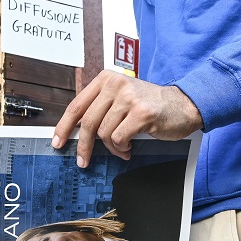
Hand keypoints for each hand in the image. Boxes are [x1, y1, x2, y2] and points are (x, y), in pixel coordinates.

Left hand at [52, 70, 203, 167]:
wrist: (182, 105)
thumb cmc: (149, 105)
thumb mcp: (121, 99)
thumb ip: (100, 109)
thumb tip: (75, 132)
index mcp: (106, 79)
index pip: (77, 105)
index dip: (64, 126)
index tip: (58, 141)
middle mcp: (116, 84)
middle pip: (88, 122)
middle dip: (84, 146)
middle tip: (83, 161)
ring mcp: (129, 97)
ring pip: (104, 133)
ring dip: (112, 147)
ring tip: (122, 147)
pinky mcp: (141, 113)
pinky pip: (119, 138)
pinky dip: (121, 148)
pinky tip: (129, 147)